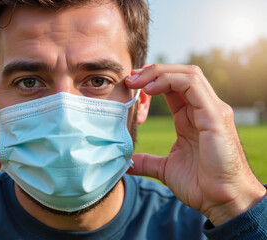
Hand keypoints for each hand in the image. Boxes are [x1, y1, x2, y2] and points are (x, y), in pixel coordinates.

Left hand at [125, 64, 265, 225]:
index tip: (131, 84)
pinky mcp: (214, 115)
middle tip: (131, 77)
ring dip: (159, 72)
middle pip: (180, 74)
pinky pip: (193, 85)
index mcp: (190, 117)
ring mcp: (211, 109)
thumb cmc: (200, 185)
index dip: (152, 80)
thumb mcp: (165, 168)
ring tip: (138, 80)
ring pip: (188, 74)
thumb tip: (128, 164)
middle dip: (154, 71)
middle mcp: (202, 109)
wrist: (221, 200)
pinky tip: (151, 90)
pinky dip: (170, 81)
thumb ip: (148, 161)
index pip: (173, 86)